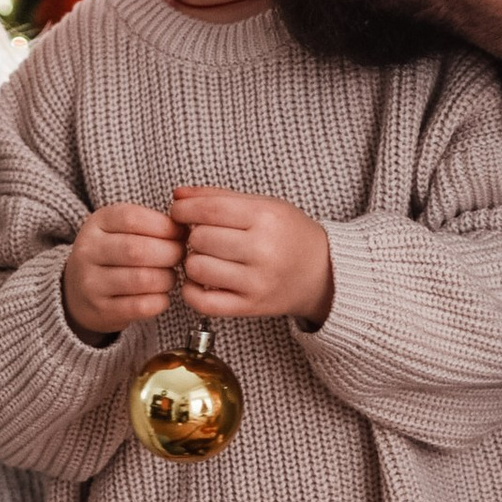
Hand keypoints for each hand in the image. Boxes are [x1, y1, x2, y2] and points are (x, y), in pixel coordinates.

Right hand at [63, 201, 182, 340]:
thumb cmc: (112, 255)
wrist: (78, 293)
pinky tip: (161, 295)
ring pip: (143, 279)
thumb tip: (187, 227)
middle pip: (138, 250)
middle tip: (180, 256)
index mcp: (96, 224)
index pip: (132, 219)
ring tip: (169, 276)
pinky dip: (161, 301)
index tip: (180, 233)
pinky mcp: (102, 311)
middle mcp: (88, 252)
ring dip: (167, 278)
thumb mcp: (121, 229)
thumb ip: (150, 223)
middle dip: (170, 253)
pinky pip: (142, 306)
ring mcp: (91, 283)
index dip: (164, 226)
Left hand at [173, 185, 333, 325]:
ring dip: (193, 261)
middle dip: (192, 235)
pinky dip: (191, 291)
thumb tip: (178, 195)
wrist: (323, 273)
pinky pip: (203, 302)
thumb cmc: (289, 235)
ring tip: (206, 257)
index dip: (184, 209)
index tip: (180, 211)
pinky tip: (201, 281)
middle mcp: (263, 250)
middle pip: (199, 239)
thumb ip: (219, 197)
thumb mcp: (263, 205)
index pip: (209, 209)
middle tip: (203, 236)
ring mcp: (257, 282)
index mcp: (266, 218)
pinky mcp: (251, 306)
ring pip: (197, 268)